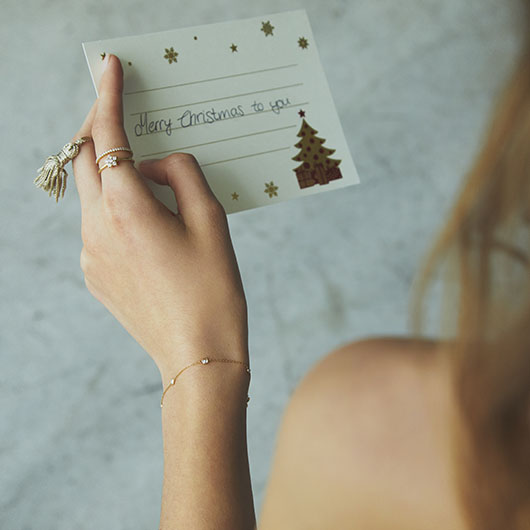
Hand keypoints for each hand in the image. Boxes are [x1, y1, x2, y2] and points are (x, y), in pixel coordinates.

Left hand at [72, 55, 247, 380]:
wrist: (199, 355)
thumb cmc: (213, 289)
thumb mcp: (211, 220)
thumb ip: (182, 174)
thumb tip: (158, 164)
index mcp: (127, 208)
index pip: (106, 135)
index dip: (107, 95)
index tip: (109, 68)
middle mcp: (97, 228)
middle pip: (83, 159)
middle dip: (97, 127)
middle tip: (121, 111)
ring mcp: (90, 254)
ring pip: (90, 194)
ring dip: (110, 172)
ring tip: (149, 177)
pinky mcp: (95, 274)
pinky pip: (97, 224)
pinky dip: (115, 207)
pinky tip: (149, 222)